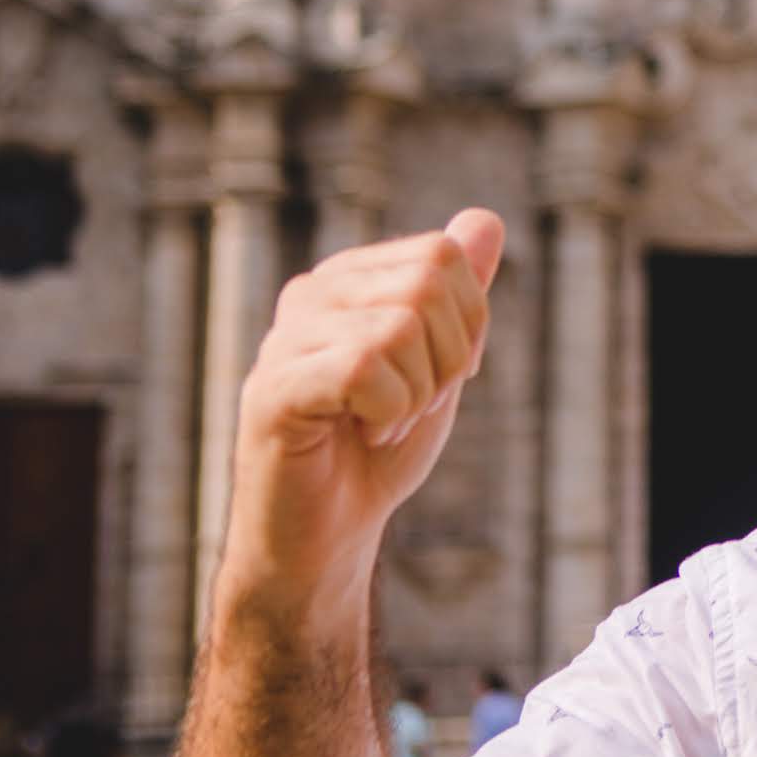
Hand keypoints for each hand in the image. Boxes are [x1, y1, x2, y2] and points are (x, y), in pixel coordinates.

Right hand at [215, 209, 503, 627]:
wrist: (327, 537)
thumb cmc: (378, 451)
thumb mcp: (438, 363)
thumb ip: (459, 293)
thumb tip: (483, 219)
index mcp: (349, 280)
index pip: (444, 255)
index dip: (468, 324)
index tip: (437, 376)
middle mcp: (311, 294)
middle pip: (429, 283)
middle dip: (448, 359)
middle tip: (410, 406)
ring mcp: (285, 339)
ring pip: (400, 326)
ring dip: (416, 395)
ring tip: (379, 423)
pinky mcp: (272, 389)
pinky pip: (364, 369)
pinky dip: (388, 412)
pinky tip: (360, 435)